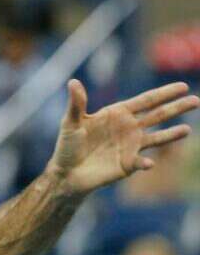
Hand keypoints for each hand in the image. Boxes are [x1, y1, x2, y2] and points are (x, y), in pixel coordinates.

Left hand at [48, 79, 197, 195]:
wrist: (66, 172)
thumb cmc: (67, 146)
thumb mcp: (71, 123)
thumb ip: (77, 104)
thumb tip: (73, 82)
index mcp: (118, 113)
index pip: (145, 100)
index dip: (163, 93)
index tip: (183, 87)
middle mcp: (129, 128)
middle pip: (158, 115)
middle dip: (177, 107)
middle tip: (197, 100)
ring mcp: (131, 146)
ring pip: (157, 137)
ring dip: (172, 134)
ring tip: (188, 129)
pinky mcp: (128, 164)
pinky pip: (141, 162)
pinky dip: (145, 163)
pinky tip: (149, 163)